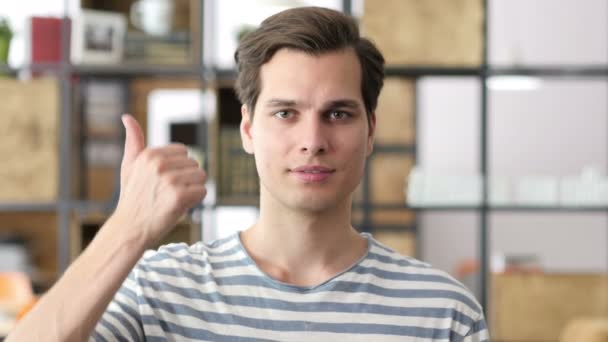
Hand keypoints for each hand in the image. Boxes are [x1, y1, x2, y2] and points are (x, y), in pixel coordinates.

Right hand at [112, 114, 206, 246]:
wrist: (130, 229)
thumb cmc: (132, 198)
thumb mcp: (129, 166)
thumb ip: (133, 141)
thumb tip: (127, 117)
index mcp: (150, 154)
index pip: (184, 152)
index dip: (179, 168)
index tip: (164, 181)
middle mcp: (159, 164)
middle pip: (195, 164)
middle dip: (187, 179)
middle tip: (168, 193)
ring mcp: (169, 180)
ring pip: (201, 177)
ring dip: (193, 189)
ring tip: (174, 199)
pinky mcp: (179, 196)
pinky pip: (203, 192)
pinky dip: (195, 201)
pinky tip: (179, 206)